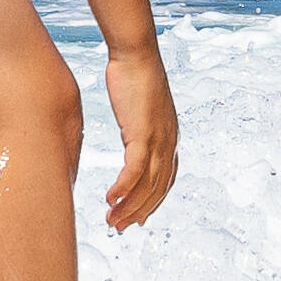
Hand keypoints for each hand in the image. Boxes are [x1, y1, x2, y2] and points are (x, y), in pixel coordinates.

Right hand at [101, 47, 179, 230]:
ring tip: (112, 220)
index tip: (137, 218)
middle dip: (138, 211)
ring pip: (146, 184)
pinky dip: (124, 187)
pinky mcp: (144, 133)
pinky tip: (110, 199)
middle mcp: (169, 142)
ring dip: (129, 206)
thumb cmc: (134, 76)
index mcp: (169, 138)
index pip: (165, 180)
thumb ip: (138, 128)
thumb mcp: (139, 110)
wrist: (136, 53)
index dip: (152, 202)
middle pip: (156, 188)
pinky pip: (134, 169)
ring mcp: (159, 139)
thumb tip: (131, 137)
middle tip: (120, 226)